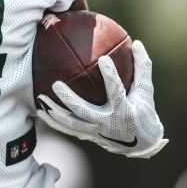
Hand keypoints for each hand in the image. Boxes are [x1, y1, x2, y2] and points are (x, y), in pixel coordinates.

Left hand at [35, 40, 167, 157]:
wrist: (142, 145)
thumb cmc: (144, 111)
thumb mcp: (146, 91)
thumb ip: (142, 67)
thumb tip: (136, 43)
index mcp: (124, 111)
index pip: (116, 92)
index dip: (110, 76)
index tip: (103, 59)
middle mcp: (108, 123)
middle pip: (84, 112)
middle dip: (69, 99)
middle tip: (56, 84)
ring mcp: (96, 132)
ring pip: (71, 123)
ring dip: (55, 112)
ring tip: (40, 98)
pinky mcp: (89, 136)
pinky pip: (67, 129)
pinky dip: (53, 122)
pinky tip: (40, 111)